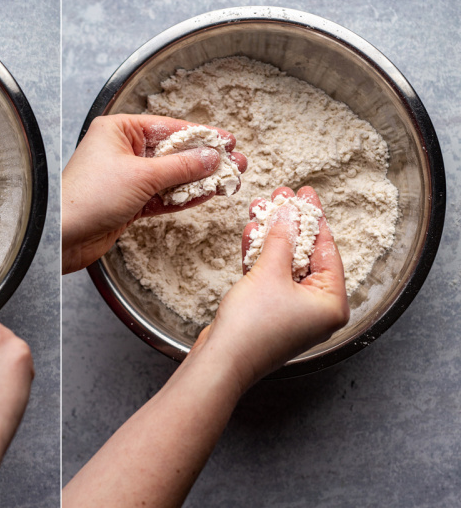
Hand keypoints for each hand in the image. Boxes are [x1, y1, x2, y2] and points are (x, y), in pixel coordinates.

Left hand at [62, 114, 246, 273]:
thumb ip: (181, 167)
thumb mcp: (141, 176)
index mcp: (118, 130)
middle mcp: (122, 150)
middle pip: (173, 152)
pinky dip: (184, 196)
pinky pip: (162, 196)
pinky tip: (208, 195)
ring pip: (171, 176)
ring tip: (230, 180)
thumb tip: (211, 157)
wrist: (62, 236)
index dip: (201, 135)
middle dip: (205, 159)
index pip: (168, 128)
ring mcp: (126, 178)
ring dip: (199, 180)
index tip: (227, 140)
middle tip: (236, 163)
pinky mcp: (128, 203)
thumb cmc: (88, 197)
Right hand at [189, 186, 348, 389]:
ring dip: (272, 236)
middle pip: (306, 255)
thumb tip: (289, 212)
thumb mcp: (271, 272)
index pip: (327, 250)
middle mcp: (317, 309)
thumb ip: (282, 238)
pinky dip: (261, 256)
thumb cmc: (253, 326)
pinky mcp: (271, 313)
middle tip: (282, 196)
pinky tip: (251, 233)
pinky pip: (271, 276)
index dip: (314, 218)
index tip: (305, 194)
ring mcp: (293, 311)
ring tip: (262, 207)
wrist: (222, 360)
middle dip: (290, 224)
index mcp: (332, 303)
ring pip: (285, 263)